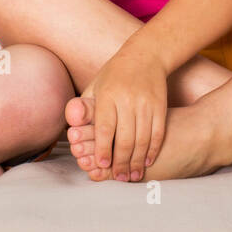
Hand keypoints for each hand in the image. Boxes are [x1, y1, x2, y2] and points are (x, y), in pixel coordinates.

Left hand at [84, 49, 167, 181]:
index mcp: (107, 95)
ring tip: (132, 175)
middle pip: (125, 137)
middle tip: (118, 177)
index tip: (102, 164)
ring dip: (137, 161)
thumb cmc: (115, 74)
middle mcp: (127, 99)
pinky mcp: (160, 106)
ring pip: (142, 139)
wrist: (146, 55)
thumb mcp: (95, 85)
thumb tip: (71, 128)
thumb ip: (84, 108)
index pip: (105, 127)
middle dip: (121, 161)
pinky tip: (147, 161)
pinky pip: (157, 133)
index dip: (102, 148)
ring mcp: (145, 103)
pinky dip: (153, 149)